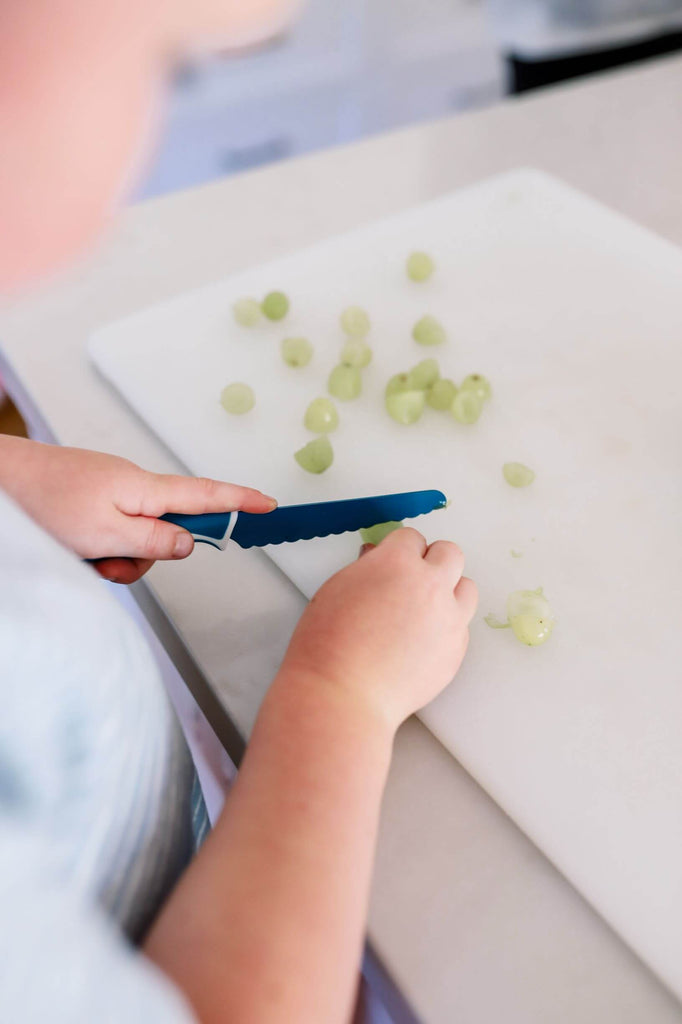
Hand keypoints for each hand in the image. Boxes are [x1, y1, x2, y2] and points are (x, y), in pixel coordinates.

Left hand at [0, 436, 274, 582]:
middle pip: (168, 531)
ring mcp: (112, 494)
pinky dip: (100, 550)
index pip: (206, 495)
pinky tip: (75, 548)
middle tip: (111, 564)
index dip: (240, 501)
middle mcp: (133, 488)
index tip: (270, 505)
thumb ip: (154, 541)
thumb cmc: (45, 501)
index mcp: (144, 489)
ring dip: (116, 559)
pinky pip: (114, 533)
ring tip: (83, 556)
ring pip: (137, 539)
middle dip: (146, 558)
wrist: (2, 479)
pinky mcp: (94, 501)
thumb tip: (191, 544)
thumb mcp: (106, 534)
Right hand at [281, 527, 476, 732]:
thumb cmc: (329, 644)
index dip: (399, 549)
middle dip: (431, 561)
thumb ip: (367, 568)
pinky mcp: (456, 650)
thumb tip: (379, 559)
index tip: (392, 560)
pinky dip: (446, 627)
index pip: (412, 537)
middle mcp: (430, 586)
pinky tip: (421, 640)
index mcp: (397, 563)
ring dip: (449, 591)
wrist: (342, 694)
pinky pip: (462, 627)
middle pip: (451, 554)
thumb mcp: (338, 589)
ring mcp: (449, 619)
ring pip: (467, 588)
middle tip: (411, 578)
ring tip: (424, 609)